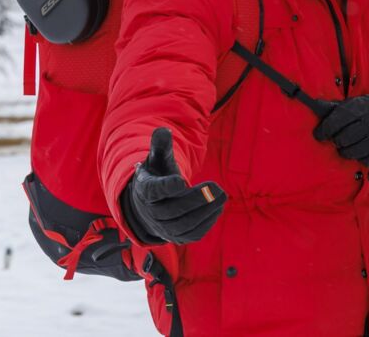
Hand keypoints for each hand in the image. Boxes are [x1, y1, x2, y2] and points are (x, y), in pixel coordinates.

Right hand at [121, 127, 226, 244]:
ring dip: (206, 211)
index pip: (153, 190)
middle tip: (216, 187)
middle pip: (173, 209)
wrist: (152, 205)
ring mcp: (163, 228)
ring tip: (222, 196)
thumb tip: (163, 130)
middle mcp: (151, 212)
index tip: (180, 180)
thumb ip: (161, 145)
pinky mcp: (178, 238)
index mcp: (145, 190)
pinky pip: (193, 233)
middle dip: (196, 199)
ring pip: (185, 224)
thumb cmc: (159, 175)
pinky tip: (218, 207)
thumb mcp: (158, 159)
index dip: (166, 187)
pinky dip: (207, 221)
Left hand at [313, 95, 368, 167]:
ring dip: (345, 151)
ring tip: (347, 146)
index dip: (324, 129)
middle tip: (337, 140)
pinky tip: (363, 149)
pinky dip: (360, 157)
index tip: (319, 134)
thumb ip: (338, 107)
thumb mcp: (359, 104)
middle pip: (343, 138)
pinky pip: (364, 161)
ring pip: (352, 152)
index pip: (337, 120)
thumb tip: (316, 105)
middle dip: (336, 141)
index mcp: (364, 107)